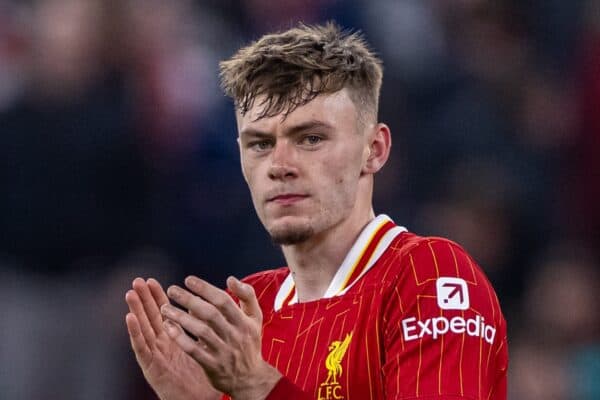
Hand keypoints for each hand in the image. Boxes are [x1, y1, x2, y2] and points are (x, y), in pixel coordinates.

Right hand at [125, 278, 220, 399]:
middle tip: (137, 280)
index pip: (164, 314)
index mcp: (174, 340)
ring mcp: (155, 356)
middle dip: (143, 299)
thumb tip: (204, 308)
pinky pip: (141, 348)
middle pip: (150, 318)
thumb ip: (200, 329)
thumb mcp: (203, 348)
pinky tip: (129, 318)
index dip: (157, 297)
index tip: (152, 280)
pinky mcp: (151, 368)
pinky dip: (134, 332)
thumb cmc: (203, 378)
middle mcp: (162, 346)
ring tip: (130, 294)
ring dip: (135, 311)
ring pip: (143, 329)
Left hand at [161, 276, 281, 399]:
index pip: (223, 301)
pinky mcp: (213, 366)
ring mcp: (224, 351)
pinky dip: (180, 339)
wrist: (250, 378)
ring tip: (165, 308)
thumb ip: (247, 296)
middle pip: (210, 314)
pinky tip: (168, 328)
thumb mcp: (255, 317)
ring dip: (181, 318)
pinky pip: (194, 351)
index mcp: (245, 321)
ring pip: (200, 331)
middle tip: (172, 290)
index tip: (188, 280)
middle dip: (189, 300)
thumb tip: (231, 279)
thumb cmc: (249, 342)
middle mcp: (235, 335)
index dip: (205, 289)